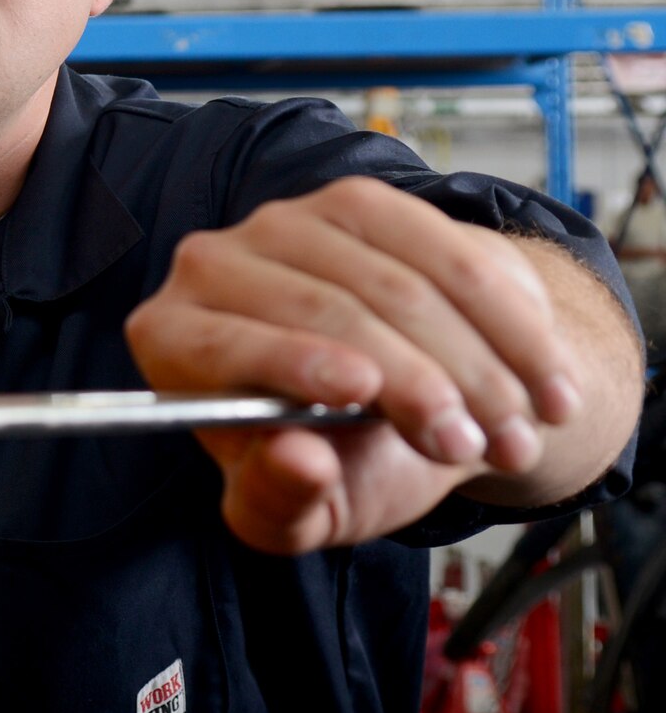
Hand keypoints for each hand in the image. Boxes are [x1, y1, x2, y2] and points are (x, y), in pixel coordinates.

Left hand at [124, 176, 588, 553]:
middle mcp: (210, 266)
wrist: (399, 398)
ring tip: (512, 434)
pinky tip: (541, 382)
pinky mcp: (355, 202)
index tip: (364, 390)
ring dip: (473, 365)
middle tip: (468, 445)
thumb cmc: (333, 461)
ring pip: (396, 283)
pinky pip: (444, 252)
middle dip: (412, 383)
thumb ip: (281, 500)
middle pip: (322, 312)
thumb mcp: (299, 510)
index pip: (221, 344)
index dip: (295, 362)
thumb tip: (294, 460)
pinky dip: (505, 322)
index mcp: (170, 340)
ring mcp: (283, 223)